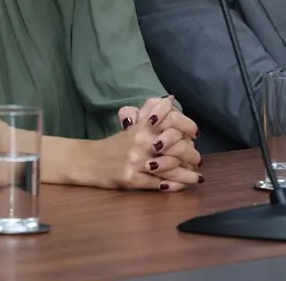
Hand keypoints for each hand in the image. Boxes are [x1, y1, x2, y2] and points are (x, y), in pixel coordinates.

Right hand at [75, 97, 201, 191]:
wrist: (87, 161)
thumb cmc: (112, 145)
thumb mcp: (130, 126)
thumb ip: (149, 113)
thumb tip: (169, 99)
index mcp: (140, 127)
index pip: (170, 122)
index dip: (186, 127)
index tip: (195, 135)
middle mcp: (139, 142)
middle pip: (175, 148)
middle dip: (190, 156)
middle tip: (198, 161)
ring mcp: (135, 161)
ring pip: (169, 168)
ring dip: (186, 175)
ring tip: (197, 179)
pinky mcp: (130, 179)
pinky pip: (157, 184)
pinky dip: (172, 186)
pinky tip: (180, 187)